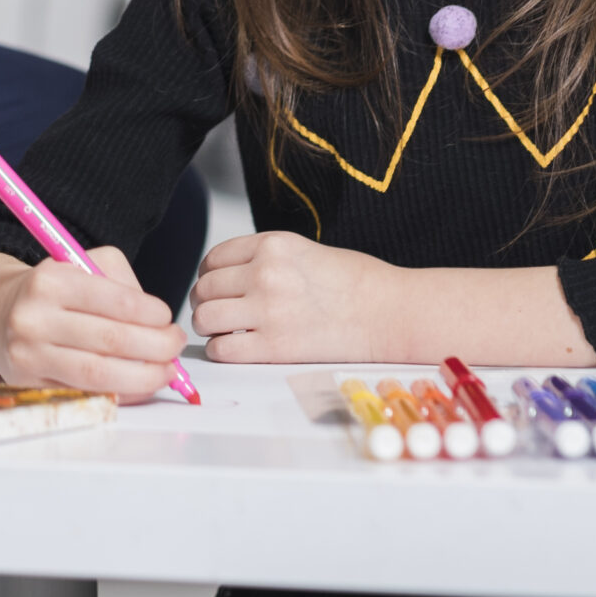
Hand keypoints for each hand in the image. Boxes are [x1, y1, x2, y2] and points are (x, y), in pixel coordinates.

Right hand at [0, 248, 186, 400]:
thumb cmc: (52, 291)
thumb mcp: (81, 264)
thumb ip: (121, 284)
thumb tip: (159, 325)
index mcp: (50, 281)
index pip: (112, 301)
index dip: (149, 314)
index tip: (167, 318)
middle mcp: (34, 318)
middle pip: (110, 341)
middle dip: (156, 347)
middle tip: (175, 345)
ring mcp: (29, 355)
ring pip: (98, 374)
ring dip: (143, 377)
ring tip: (166, 371)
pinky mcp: (29, 384)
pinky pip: (85, 394)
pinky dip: (120, 393)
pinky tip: (138, 385)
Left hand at [189, 231, 401, 362]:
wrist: (391, 313)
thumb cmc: (357, 284)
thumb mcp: (305, 252)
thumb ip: (265, 260)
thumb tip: (231, 277)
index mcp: (273, 245)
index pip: (214, 259)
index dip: (208, 276)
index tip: (214, 288)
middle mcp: (265, 273)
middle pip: (205, 288)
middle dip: (206, 303)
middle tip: (216, 313)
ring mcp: (268, 310)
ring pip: (206, 317)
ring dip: (209, 327)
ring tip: (223, 331)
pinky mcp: (275, 346)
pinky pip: (222, 349)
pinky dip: (221, 351)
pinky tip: (235, 349)